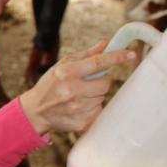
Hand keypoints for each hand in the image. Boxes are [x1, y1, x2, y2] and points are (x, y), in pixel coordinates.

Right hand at [18, 40, 135, 133]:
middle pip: (105, 83)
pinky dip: (92, 108)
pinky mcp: (82, 122)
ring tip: (77, 97)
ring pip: (102, 97)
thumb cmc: (50, 85)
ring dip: (94, 96)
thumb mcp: (62, 65)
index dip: (117, 57)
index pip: (98, 62)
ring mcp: (77, 108)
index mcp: (67, 72)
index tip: (131, 54)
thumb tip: (106, 44)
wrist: (35, 111)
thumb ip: (85, 55)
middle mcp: (72, 90)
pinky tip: (78, 108)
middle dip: (100, 82)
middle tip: (86, 84)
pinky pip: (99, 111)